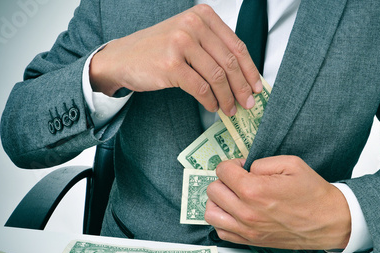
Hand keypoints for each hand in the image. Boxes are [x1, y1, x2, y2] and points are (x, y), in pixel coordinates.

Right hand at [89, 4, 261, 115]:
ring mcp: (181, 43)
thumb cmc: (157, 50)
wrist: (122, 58)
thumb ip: (213, 48)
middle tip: (247, 103)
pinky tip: (212, 107)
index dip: (250, 70)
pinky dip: (210, 101)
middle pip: (229, 62)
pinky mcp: (171, 64)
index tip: (257, 87)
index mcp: (202, 16)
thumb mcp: (188, 37)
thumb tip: (243, 75)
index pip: (236, 45)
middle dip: (242, 87)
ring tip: (229, 109)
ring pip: (217, 76)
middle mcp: (192, 25)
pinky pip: (201, 88)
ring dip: (227, 98)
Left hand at [205, 156, 351, 249]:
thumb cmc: (312, 193)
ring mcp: (246, 230)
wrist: (328, 221)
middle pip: (213, 190)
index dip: (232, 164)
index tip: (242, 167)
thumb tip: (244, 169)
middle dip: (224, 180)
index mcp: (254, 190)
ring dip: (218, 201)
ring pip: (210, 212)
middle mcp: (245, 212)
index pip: (222, 171)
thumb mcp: (291, 164)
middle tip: (238, 180)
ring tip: (232, 196)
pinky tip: (235, 211)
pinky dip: (222, 219)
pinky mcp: (250, 241)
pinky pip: (220, 231)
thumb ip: (261, 162)